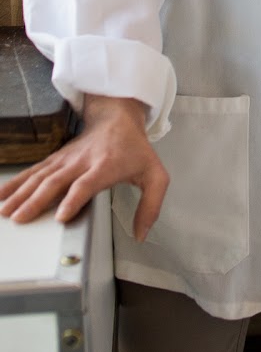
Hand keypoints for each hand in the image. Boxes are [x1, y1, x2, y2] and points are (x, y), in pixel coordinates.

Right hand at [0, 94, 167, 239]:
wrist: (117, 118)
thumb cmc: (135, 148)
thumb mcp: (155, 174)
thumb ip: (151, 205)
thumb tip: (141, 234)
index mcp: (106, 166)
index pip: (87, 184)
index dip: (74, 199)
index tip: (61, 216)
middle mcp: (82, 162)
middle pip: (57, 181)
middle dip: (37, 200)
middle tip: (21, 218)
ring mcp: (66, 160)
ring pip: (41, 176)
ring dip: (22, 193)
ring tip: (6, 211)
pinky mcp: (56, 160)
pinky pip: (34, 171)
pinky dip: (16, 183)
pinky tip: (2, 195)